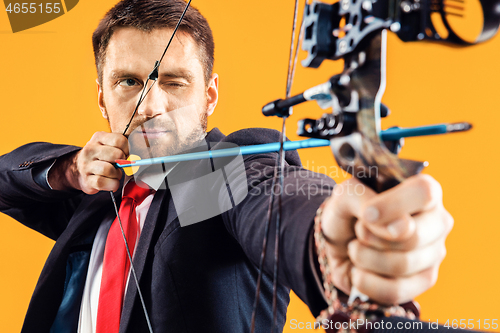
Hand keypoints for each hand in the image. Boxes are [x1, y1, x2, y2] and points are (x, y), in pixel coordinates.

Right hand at [49, 132, 128, 193]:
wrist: (79, 170)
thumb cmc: (101, 158)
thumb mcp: (109, 146)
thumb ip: (123, 148)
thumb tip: (136, 157)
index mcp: (99, 137)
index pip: (120, 140)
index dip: (127, 149)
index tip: (126, 155)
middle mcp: (91, 149)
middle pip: (116, 154)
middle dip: (123, 163)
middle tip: (121, 166)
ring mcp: (86, 164)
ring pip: (108, 169)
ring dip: (117, 174)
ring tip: (115, 174)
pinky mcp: (86, 179)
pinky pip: (102, 182)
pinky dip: (112, 184)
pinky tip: (112, 183)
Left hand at [320, 174, 452, 304]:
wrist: (338, 242)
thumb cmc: (348, 212)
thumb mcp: (345, 195)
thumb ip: (366, 200)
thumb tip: (401, 227)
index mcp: (423, 192)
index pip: (424, 192)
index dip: (393, 206)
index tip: (366, 214)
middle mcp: (437, 221)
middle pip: (414, 236)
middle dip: (373, 237)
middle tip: (358, 231)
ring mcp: (434, 253)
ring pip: (402, 264)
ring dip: (364, 257)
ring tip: (355, 248)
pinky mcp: (424, 281)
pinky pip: (395, 291)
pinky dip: (365, 281)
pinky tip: (358, 270)